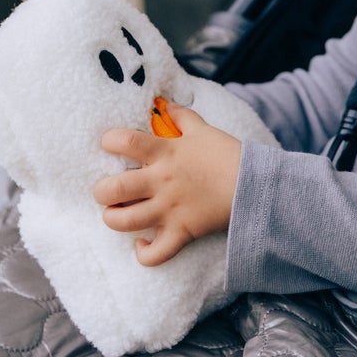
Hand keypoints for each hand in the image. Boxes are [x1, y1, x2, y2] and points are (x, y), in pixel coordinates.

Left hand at [93, 105, 241, 265]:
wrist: (255, 185)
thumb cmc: (228, 155)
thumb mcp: (203, 129)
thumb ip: (181, 116)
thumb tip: (164, 103)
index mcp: (165, 153)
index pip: (124, 141)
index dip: (109, 141)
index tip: (110, 144)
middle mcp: (161, 182)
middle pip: (113, 188)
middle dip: (101, 191)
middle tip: (106, 190)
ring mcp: (169, 209)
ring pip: (125, 221)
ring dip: (113, 219)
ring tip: (117, 214)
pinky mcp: (182, 232)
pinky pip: (156, 253)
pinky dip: (144, 253)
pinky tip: (142, 244)